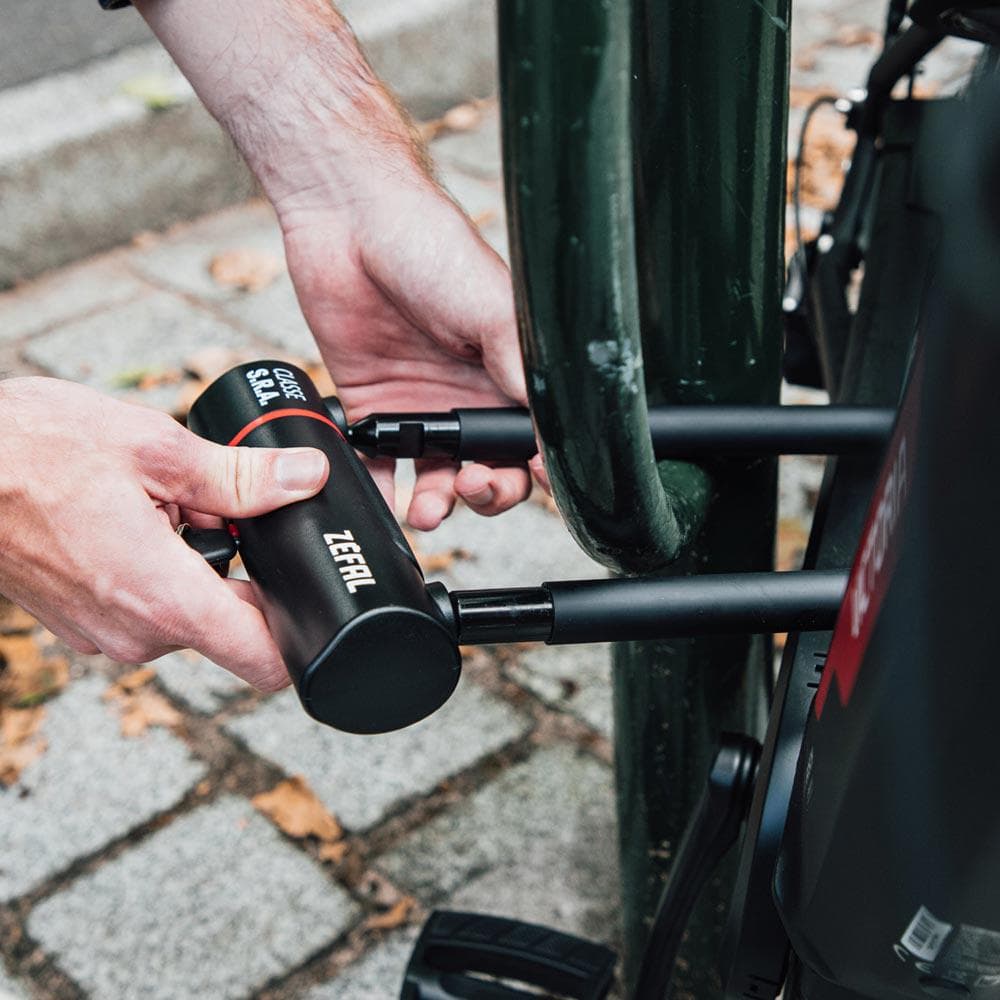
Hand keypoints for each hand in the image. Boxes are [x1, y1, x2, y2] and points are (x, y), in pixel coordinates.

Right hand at [0, 378, 327, 687]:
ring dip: (198, 560)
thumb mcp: (153, 447)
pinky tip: (135, 516)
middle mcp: (136, 634)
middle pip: (233, 622)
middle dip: (242, 567)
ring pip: (190, 609)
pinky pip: (149, 604)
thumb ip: (239, 477)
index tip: (318, 600)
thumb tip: (304, 481)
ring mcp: (106, 634)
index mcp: (163, 600)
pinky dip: (161, 566)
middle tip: (216, 505)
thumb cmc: (29, 452)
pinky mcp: (85, 622)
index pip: (265, 660)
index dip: (306, 636)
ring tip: (164, 502)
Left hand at [279, 179, 544, 529]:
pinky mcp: (374, 410)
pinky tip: (383, 502)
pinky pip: (379, 467)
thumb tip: (554, 433)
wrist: (349, 220)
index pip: (534, 443)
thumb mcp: (494, 308)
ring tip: (426, 508)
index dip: (535, 471)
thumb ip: (524, 369)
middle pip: (492, 473)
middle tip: (472, 486)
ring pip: (440, 482)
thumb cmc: (431, 248)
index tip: (528, 479)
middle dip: (487, 494)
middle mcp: (471, 401)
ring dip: (438, 505)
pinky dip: (380, 493)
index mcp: (511, 377)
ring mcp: (422, 411)